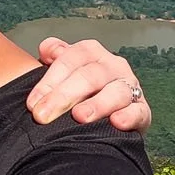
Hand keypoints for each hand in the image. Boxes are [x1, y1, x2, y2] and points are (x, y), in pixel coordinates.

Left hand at [28, 38, 149, 131]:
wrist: (105, 114)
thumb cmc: (77, 90)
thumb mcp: (63, 70)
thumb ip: (54, 56)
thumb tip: (46, 51)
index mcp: (91, 52)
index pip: (70, 59)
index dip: (49, 81)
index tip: (32, 104)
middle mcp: (113, 65)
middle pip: (89, 76)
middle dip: (63, 96)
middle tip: (43, 116)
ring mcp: (130, 87)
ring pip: (116, 92)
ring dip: (97, 104)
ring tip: (79, 117)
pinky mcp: (142, 110)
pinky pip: (139, 111)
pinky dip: (129, 116)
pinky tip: (116, 123)